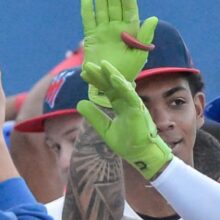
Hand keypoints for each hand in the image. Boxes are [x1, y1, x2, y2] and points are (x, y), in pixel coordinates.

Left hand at [76, 60, 171, 180]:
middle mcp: (127, 102)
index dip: (96, 81)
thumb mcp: (105, 129)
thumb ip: (94, 116)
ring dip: (112, 74)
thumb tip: (79, 103)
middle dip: (101, 74)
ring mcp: (133, 104)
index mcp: (120, 105)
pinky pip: (131, 96)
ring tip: (102, 64)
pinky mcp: (138, 110)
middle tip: (88, 64)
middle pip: (112, 84)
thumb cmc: (127, 142)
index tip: (84, 73)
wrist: (140, 155)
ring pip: (122, 86)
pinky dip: (123, 86)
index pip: (106, 89)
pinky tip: (114, 78)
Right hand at [80, 0, 157, 106]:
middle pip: (114, 6)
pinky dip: (87, 11)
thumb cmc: (128, 72)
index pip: (129, 9)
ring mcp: (103, 32)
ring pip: (102, 10)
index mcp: (130, 31)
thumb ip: (145, 36)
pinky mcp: (91, 38)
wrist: (111, 85)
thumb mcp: (139, 55)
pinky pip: (88, 22)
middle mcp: (116, 29)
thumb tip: (152, 18)